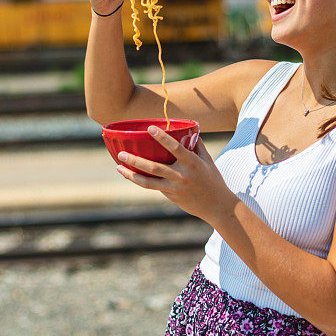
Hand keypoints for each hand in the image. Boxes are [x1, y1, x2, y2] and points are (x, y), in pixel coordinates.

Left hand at [115, 125, 238, 225]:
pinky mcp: (171, 197)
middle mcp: (181, 176)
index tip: (150, 129)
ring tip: (119, 167)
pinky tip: (131, 174)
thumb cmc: (213, 179)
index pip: (175, 148)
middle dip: (135, 161)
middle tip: (121, 154)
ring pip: (148, 182)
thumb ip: (196, 145)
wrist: (217, 206)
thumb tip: (188, 129)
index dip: (162, 138)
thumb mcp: (207, 160)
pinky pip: (154, 187)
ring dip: (131, 175)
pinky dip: (142, 180)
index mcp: (192, 164)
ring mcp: (175, 189)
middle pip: (154, 168)